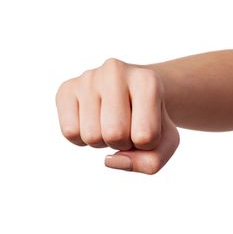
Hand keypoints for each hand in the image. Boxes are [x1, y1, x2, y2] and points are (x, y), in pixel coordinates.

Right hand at [55, 58, 179, 173]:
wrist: (133, 93)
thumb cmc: (151, 120)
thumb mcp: (166, 143)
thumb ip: (150, 162)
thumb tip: (109, 160)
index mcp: (148, 80)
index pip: (146, 136)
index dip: (147, 144)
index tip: (147, 126)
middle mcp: (116, 71)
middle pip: (114, 134)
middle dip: (122, 143)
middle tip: (127, 127)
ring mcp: (89, 77)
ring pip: (91, 136)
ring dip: (102, 142)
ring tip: (109, 123)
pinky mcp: (66, 88)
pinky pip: (69, 132)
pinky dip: (82, 139)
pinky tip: (92, 122)